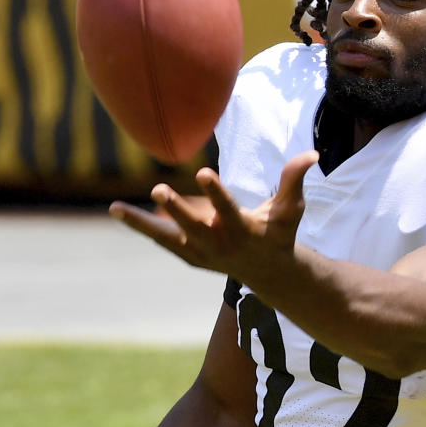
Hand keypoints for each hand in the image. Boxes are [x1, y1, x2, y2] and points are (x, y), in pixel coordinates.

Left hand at [110, 150, 319, 286]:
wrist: (268, 273)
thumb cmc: (279, 233)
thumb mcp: (290, 209)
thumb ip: (294, 180)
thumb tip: (311, 153)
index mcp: (243, 230)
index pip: (228, 209)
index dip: (216, 192)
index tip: (204, 172)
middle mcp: (219, 244)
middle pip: (193, 226)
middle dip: (176, 209)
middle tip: (159, 189)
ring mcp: (201, 253)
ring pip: (168, 237)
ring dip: (142, 224)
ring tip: (114, 209)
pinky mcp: (189, 256)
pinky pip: (162, 240)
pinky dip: (142, 227)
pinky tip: (118, 212)